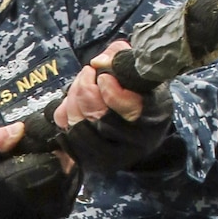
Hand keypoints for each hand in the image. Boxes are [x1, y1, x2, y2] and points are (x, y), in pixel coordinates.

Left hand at [52, 41, 174, 171]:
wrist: (138, 128)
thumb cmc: (141, 94)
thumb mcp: (140, 73)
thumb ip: (122, 59)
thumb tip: (99, 61)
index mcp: (152, 119)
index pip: (128, 108)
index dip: (110, 90)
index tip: (102, 75)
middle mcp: (134, 143)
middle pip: (98, 117)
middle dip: (86, 88)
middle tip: (87, 72)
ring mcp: (112, 155)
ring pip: (80, 126)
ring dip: (73, 99)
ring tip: (80, 84)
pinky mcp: (91, 159)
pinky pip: (66, 134)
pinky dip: (64, 113)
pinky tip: (72, 102)